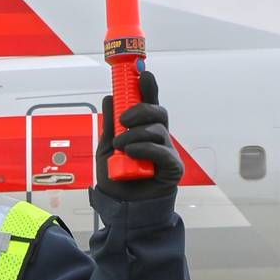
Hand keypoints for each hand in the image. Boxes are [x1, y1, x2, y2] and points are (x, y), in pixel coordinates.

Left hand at [94, 70, 182, 202]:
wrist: (122, 207)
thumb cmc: (117, 179)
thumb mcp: (106, 148)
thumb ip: (110, 125)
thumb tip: (110, 98)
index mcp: (143, 130)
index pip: (148, 104)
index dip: (147, 87)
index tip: (142, 72)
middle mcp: (157, 138)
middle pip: (158, 112)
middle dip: (141, 109)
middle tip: (123, 120)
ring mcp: (167, 152)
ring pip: (158, 130)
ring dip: (136, 135)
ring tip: (121, 147)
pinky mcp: (172, 169)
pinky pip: (162, 151)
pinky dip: (145, 149)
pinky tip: (131, 152)